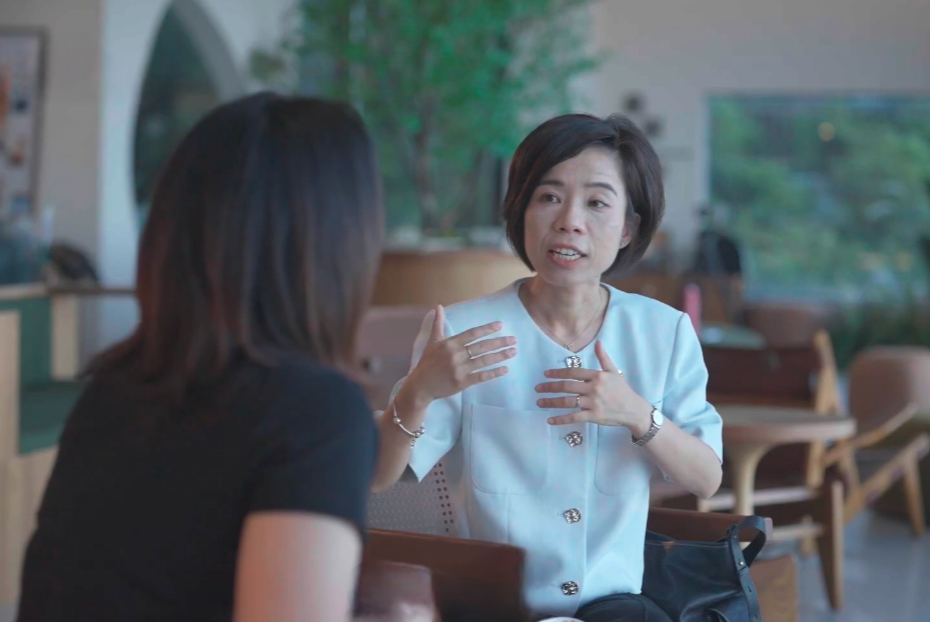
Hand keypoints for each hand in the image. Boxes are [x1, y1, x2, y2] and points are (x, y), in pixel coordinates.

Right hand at [405, 305, 515, 405]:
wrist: (421, 385)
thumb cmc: (427, 363)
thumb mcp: (432, 342)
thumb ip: (438, 324)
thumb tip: (438, 306)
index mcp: (450, 344)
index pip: (472, 334)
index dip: (487, 329)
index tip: (500, 325)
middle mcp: (456, 355)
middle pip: (482, 346)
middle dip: (499, 342)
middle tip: (514, 340)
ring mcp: (460, 369)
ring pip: (484, 360)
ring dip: (500, 355)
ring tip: (513, 352)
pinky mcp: (462, 382)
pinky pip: (481, 376)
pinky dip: (494, 373)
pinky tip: (505, 369)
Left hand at [535, 341, 651, 434]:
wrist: (633, 409)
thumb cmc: (622, 390)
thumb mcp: (613, 371)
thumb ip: (603, 357)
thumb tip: (598, 342)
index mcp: (597, 376)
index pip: (573, 372)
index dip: (558, 373)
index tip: (546, 374)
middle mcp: (593, 388)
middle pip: (567, 386)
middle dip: (550, 387)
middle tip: (537, 388)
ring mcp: (593, 403)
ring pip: (567, 401)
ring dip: (551, 402)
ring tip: (539, 402)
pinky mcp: (594, 416)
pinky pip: (574, 417)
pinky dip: (561, 419)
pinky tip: (550, 420)